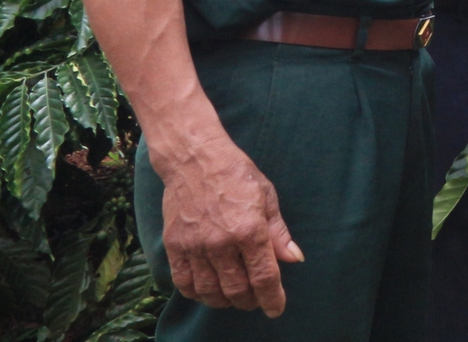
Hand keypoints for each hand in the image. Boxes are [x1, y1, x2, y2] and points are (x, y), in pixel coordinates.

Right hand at [155, 138, 302, 313]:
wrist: (194, 159)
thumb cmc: (236, 173)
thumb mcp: (267, 196)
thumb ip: (278, 232)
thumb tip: (293, 259)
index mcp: (249, 230)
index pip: (263, 277)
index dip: (272, 298)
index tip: (276, 309)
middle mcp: (221, 242)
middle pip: (237, 289)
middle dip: (250, 301)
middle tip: (256, 300)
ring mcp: (194, 246)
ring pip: (210, 291)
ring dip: (225, 301)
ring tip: (234, 297)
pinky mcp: (174, 246)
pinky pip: (183, 283)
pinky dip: (197, 293)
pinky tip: (207, 291)